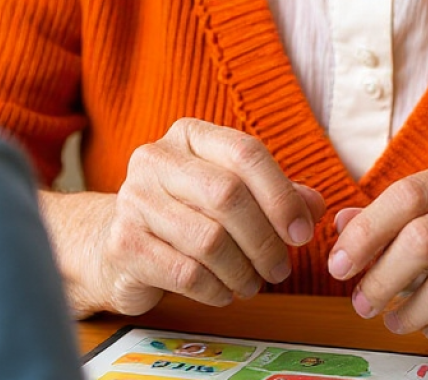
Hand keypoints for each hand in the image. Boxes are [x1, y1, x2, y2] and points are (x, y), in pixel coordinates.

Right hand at [50, 119, 324, 316]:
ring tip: (253, 283)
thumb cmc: (186, 211)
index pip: (246, 153)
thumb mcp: (231, 191)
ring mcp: (133, 199)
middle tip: (281, 267)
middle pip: (229, 195)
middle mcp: (157, 158)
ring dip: (243, 270)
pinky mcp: (123, 243)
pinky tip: (224, 291)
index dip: (281, 195)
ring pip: (209, 239)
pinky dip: (216, 289)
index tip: (302, 232)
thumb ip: (276, 194)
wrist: (113, 241)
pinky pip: (186, 273)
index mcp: (190, 134)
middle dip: (265, 239)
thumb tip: (314, 207)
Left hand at [327, 158, 427, 359]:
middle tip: (360, 300)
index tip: (338, 261)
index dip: (367, 230)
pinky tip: (425, 327)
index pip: (409, 193)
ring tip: (390, 317)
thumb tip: (339, 224)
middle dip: (380, 276)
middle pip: (423, 238)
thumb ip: (395, 219)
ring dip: (406, 310)